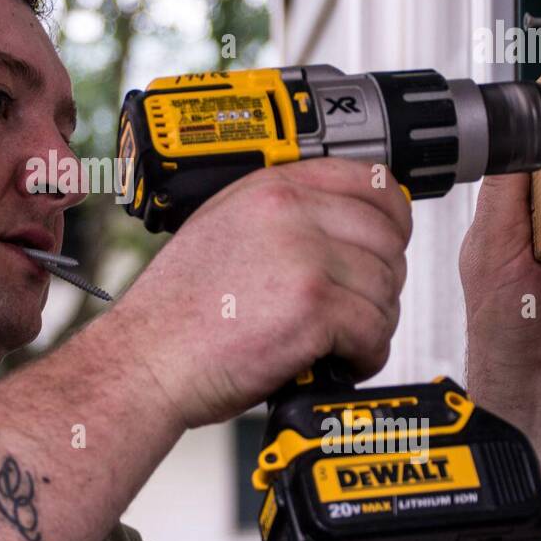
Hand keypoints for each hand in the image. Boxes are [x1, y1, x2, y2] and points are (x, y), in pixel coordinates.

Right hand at [114, 158, 411, 428]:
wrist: (147, 359)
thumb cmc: (177, 311)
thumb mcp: (222, 229)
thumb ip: (281, 215)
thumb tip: (344, 224)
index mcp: (270, 188)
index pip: (370, 181)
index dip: (392, 217)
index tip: (387, 243)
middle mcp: (290, 212)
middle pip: (388, 239)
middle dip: (379, 281)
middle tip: (352, 309)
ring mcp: (304, 256)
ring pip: (386, 287)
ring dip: (372, 322)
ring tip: (336, 340)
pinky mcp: (313, 306)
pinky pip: (376, 329)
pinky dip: (365, 355)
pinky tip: (336, 360)